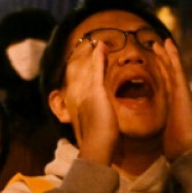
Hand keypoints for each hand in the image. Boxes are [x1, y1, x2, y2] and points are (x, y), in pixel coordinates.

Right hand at [65, 42, 118, 164]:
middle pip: (89, 75)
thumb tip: (107, 134)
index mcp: (84, 107)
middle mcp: (83, 98)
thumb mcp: (101, 133)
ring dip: (97, 56)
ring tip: (100, 44)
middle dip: (93, 62)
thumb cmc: (101, 145)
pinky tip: (101, 46)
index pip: (89, 88)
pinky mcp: (96, 91)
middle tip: (97, 47)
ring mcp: (88, 94)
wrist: (97, 149)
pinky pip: (98, 70)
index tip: (95, 67)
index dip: (92, 76)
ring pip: (94, 70)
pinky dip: (99, 57)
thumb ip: (102, 128)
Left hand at [155, 39, 191, 160]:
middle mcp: (179, 95)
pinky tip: (168, 44)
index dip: (161, 71)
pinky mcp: (182, 89)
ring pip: (173, 67)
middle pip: (169, 72)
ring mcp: (182, 90)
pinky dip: (173, 55)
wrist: (187, 146)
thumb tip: (166, 138)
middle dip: (163, 58)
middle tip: (156, 44)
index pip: (166, 84)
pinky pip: (177, 68)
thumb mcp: (169, 135)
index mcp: (174, 104)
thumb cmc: (177, 144)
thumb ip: (168, 132)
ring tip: (161, 40)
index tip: (155, 61)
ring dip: (167, 53)